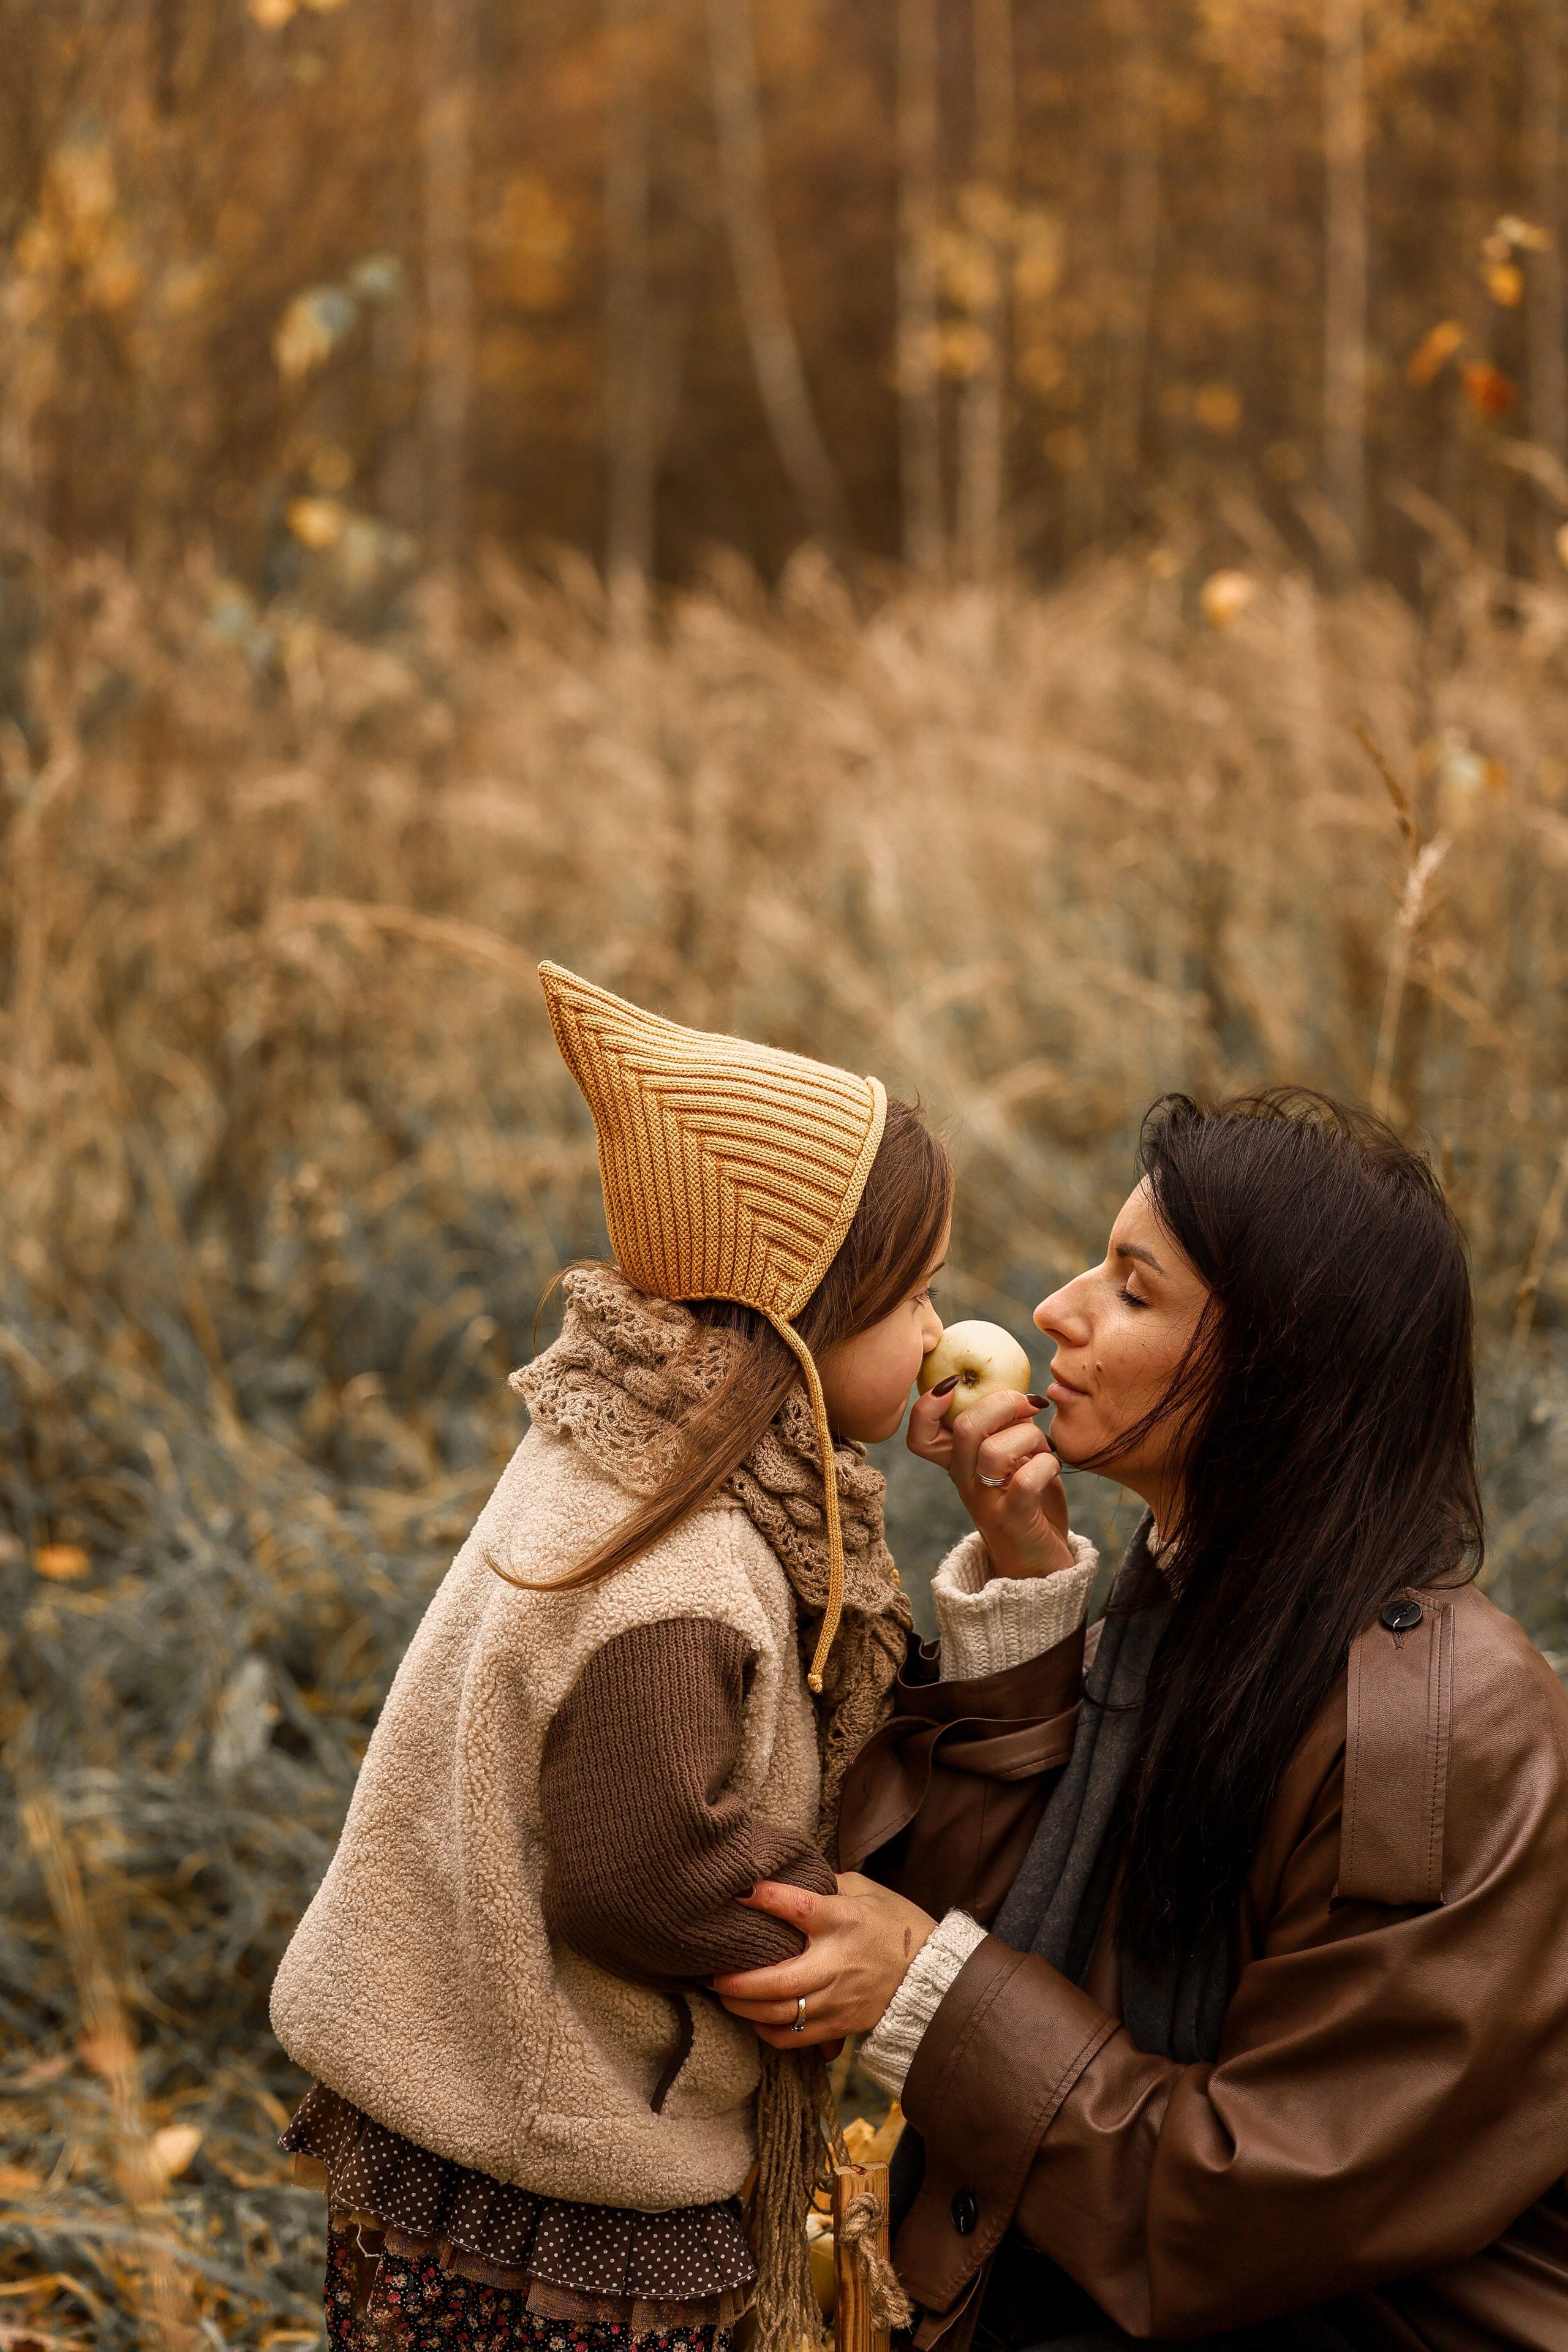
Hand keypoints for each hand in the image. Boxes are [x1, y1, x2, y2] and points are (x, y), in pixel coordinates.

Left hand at [712, 1874, 935, 2047]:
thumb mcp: (864, 1890)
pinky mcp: (839, 2026)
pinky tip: (755, 2017)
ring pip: (781, 2013)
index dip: (767, 1898)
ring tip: (724, 1995)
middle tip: (713, 1973)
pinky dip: (767, 2031)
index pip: (800, 1907)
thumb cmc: (892, 1923)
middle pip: (780, 1979)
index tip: (739, 1891)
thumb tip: (783, 1878)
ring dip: (745, 2008)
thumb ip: (824, 1885)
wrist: (930, 1973)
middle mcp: (837, 1962)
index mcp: (844, 1920)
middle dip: (739, 1981)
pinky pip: (794, 2038)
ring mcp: (838, 1999)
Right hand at [907, 1385, 1074, 1579]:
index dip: (928, 1404)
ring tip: (1043, 1448)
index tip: (956, 1384)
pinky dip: (1047, 1464)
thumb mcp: (1013, 1460)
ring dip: (1029, 1437)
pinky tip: (1053, 1467)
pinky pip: (1026, 1480)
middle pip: (963, 1428)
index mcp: (958, 1463)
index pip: (919, 1434)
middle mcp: (964, 1481)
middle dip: (1001, 1403)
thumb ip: (1008, 1429)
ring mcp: (986, 1502)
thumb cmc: (1030, 1504)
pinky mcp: (1013, 1520)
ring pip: (994, 1450)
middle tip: (1028, 1406)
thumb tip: (1020, 1394)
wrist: (1040, 1566)